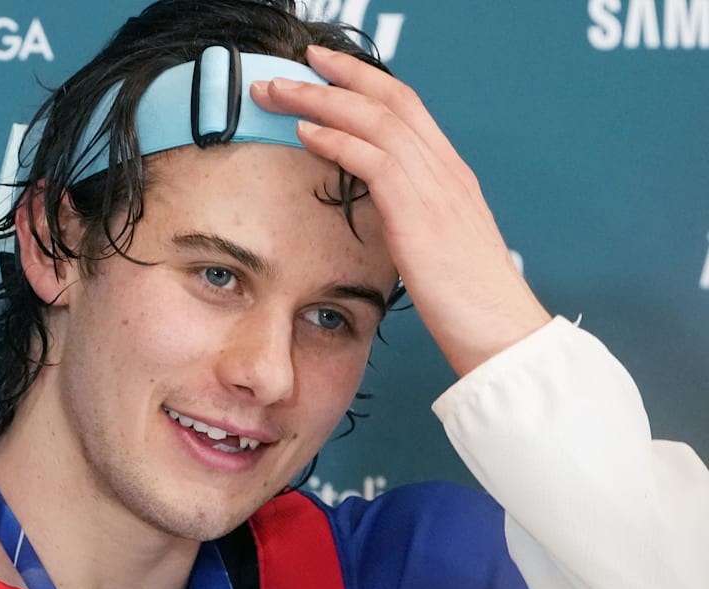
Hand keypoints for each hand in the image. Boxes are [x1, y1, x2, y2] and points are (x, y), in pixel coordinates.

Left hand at [251, 45, 549, 375]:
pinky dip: (335, 139)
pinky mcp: (419, 214)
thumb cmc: (466, 301)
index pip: (406, 107)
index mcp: (451, 174)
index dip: (364, 81)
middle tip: (292, 65)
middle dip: (337, 75)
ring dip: (320, 99)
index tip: (325, 70)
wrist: (500, 332)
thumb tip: (375, 203)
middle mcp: (445, 170)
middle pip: (389, 99)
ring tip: (278, 90)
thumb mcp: (437, 244)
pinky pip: (372, 159)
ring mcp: (436, 188)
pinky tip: (304, 131)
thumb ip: (409, 214)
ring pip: (374, 119)